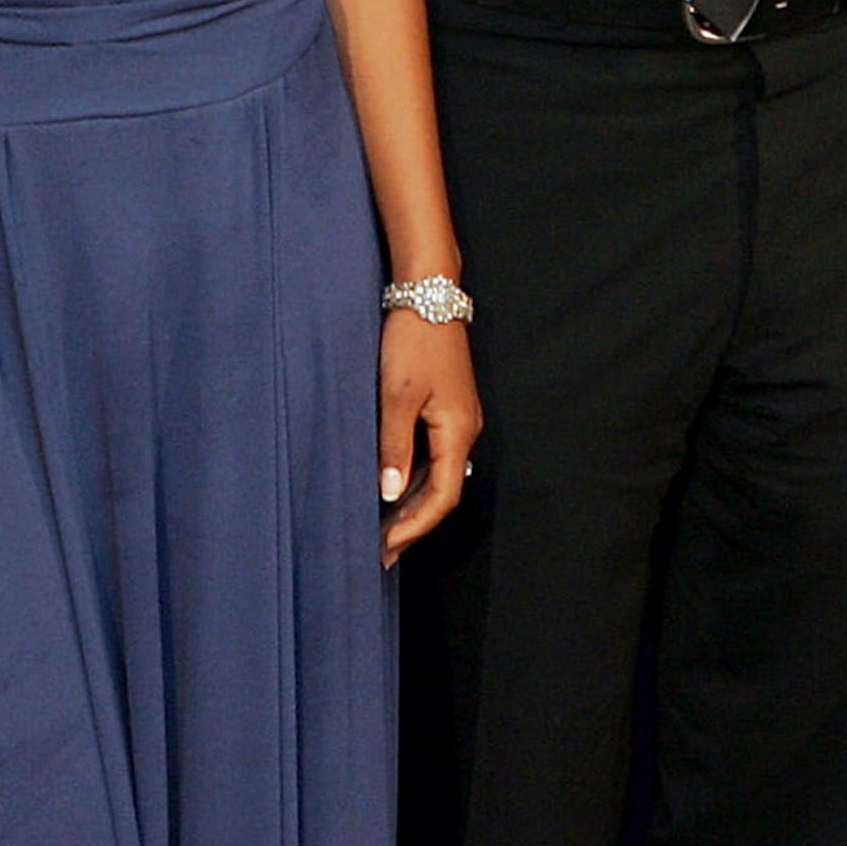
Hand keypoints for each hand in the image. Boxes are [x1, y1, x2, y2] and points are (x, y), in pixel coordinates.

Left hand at [377, 312, 481, 564]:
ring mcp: (458, 419)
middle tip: (380, 551)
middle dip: (413, 523)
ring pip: (438, 475)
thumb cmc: (413, 341)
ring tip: (382, 527)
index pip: (443, 497)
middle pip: (443, 491)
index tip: (386, 548)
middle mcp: (466, 430)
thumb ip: (394, 447)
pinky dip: (413, 477)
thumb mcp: (396, 396)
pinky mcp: (448, 407)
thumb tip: (389, 494)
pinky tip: (391, 486)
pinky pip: (433, 456)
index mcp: (458, 431)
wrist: (428, 293)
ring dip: (412, 502)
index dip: (415, 527)